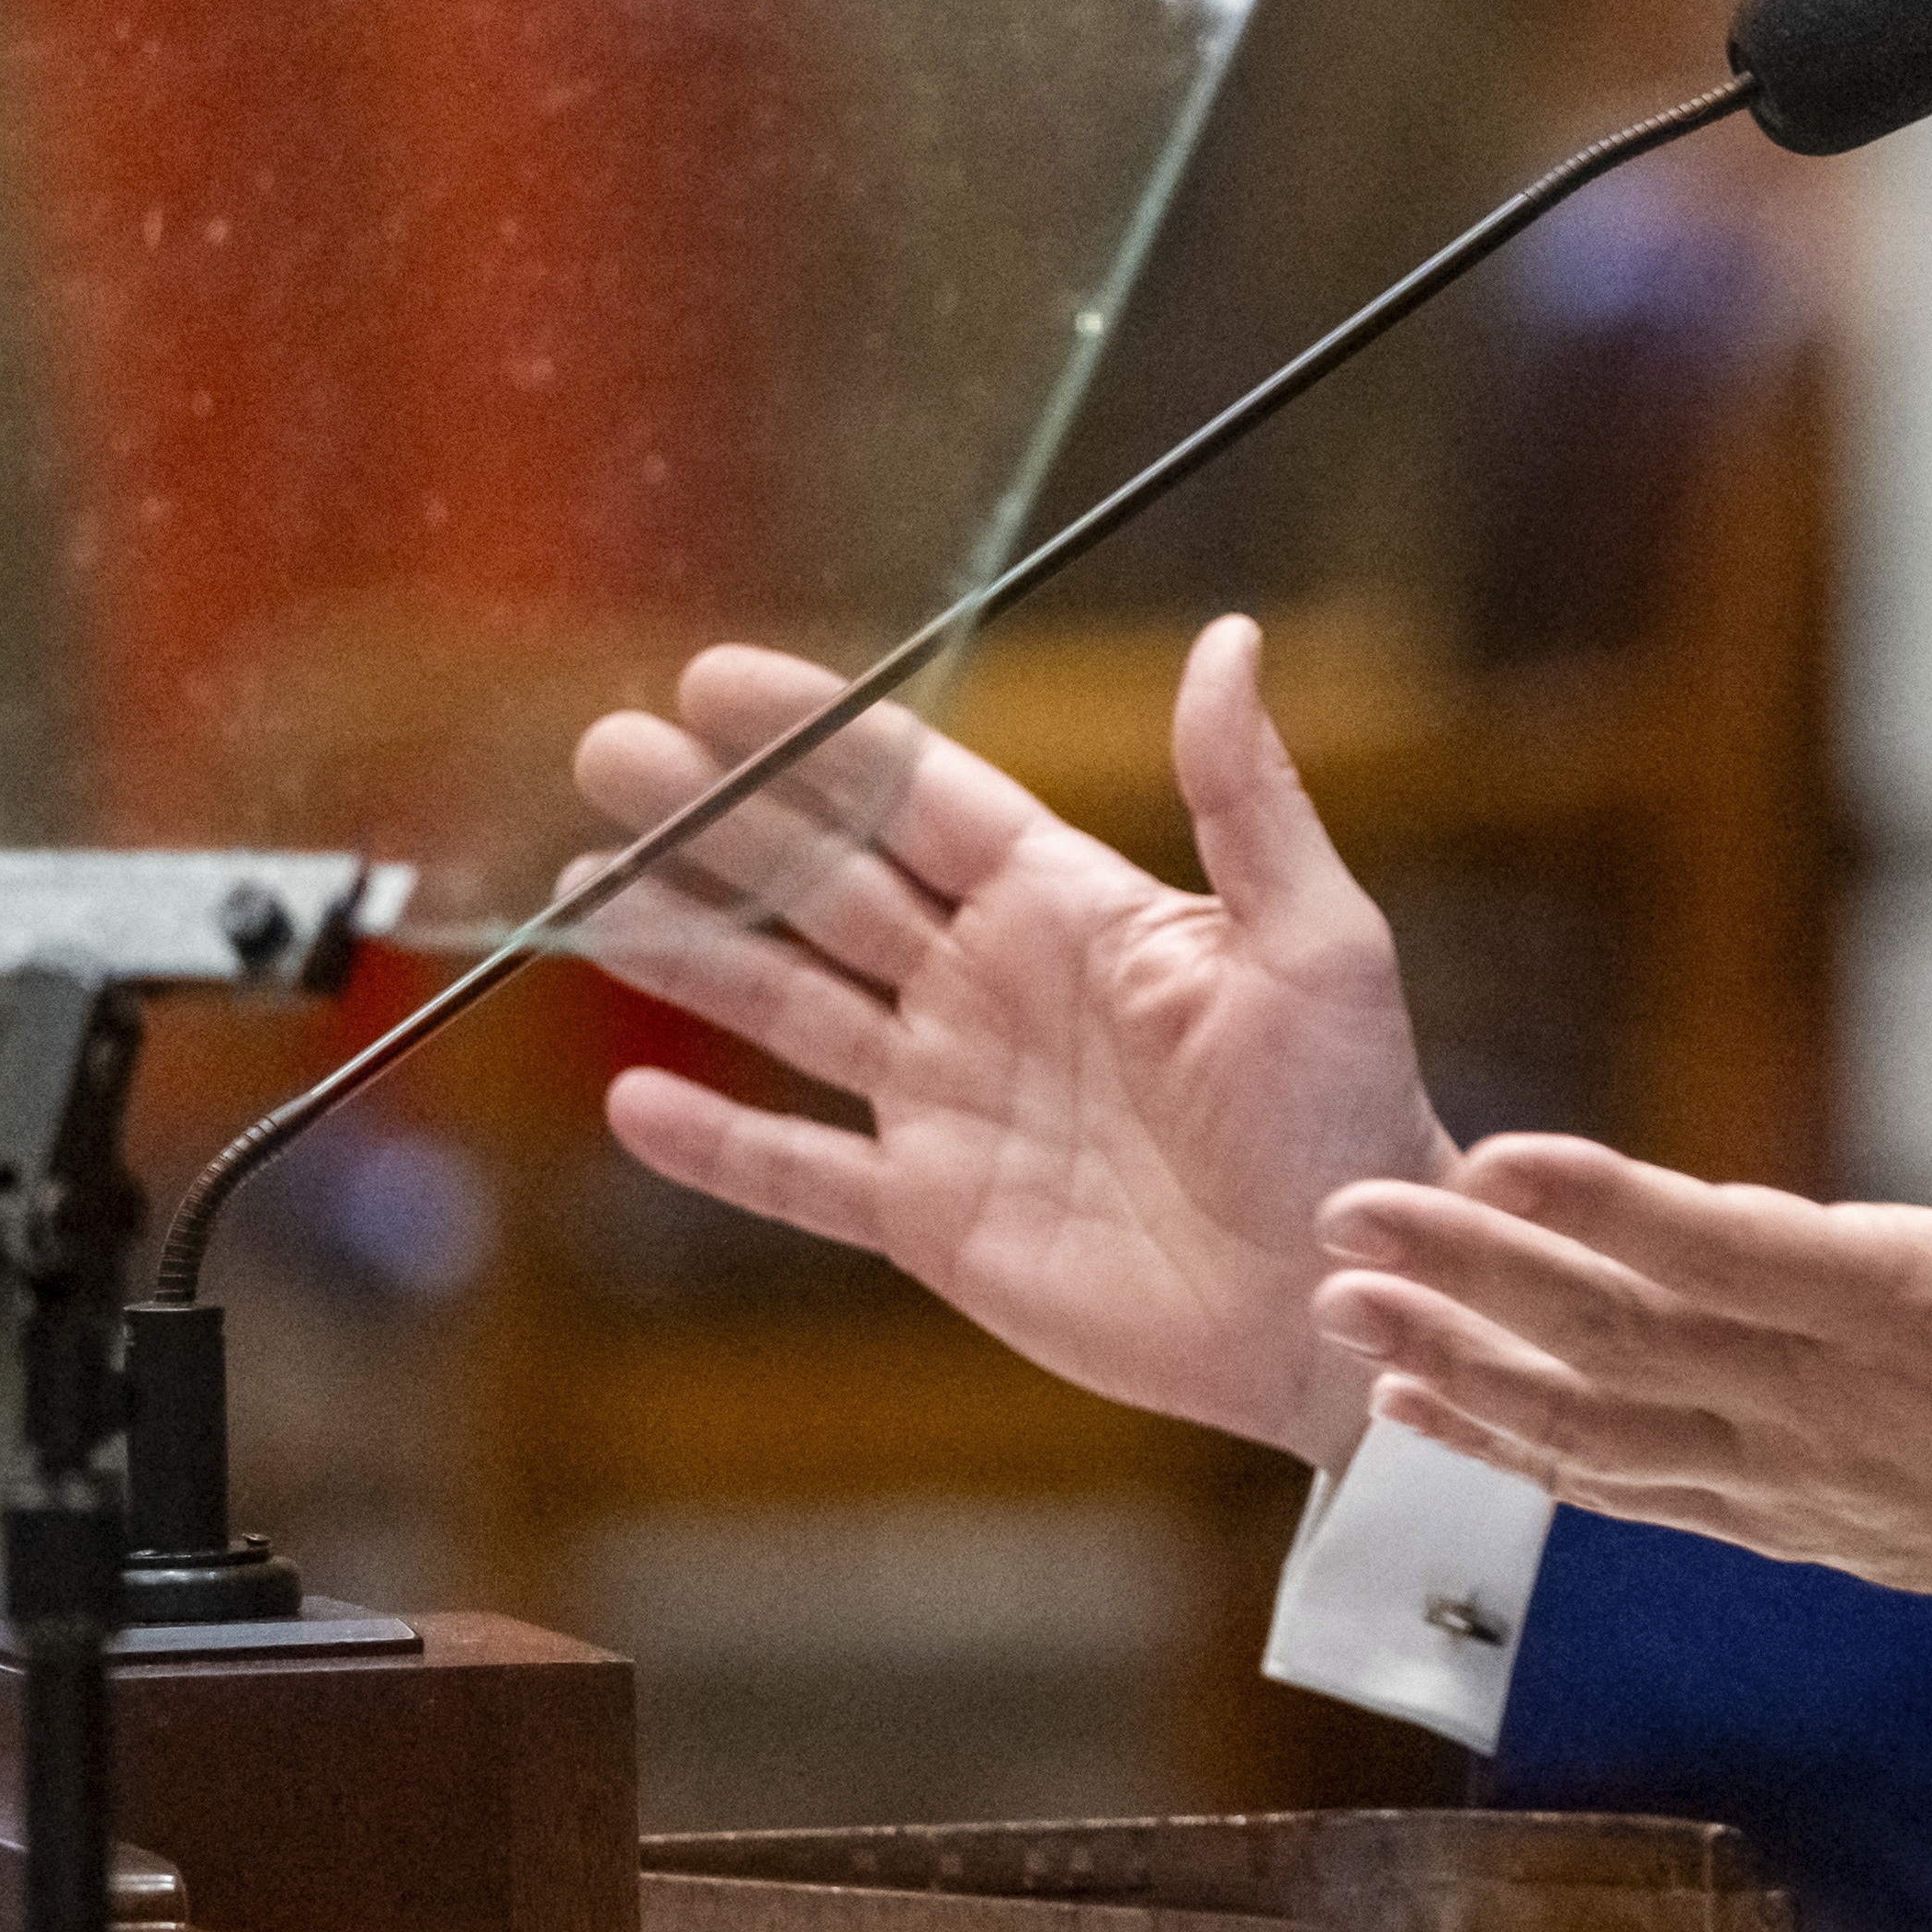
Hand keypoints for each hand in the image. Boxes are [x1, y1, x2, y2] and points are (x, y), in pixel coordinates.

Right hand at [570, 616, 1446, 1469]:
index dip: (817, 740)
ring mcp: (954, 1101)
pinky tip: (634, 1099)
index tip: (715, 679)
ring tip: (581, 891)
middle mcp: (993, 988)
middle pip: (825, 884)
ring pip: (789, 1009)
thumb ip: (1244, 796)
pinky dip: (721, 1143)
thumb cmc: (1350, 1111)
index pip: (918, 797)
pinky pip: (803, 1174)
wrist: (1345, 1292)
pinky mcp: (935, 1216)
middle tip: (608, 749)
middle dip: (717, 821)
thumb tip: (1227, 639)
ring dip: (688, 952)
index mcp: (1071, 908)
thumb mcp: (1312, 937)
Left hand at [1308, 979, 1931, 1634]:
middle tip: (1347, 1209)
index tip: (1498, 1155)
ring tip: (1341, 1299)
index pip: (1734, 1257)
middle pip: (1626, 1342)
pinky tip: (1414, 1401)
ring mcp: (1793, 1480)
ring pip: (1597, 1429)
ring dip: (1461, 1365)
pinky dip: (1511, 1451)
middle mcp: (1833, 1408)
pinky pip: (1619, 1490)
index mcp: (1913, 1309)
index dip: (1613, 1210)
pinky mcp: (1774, 1520)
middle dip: (1477, 1276)